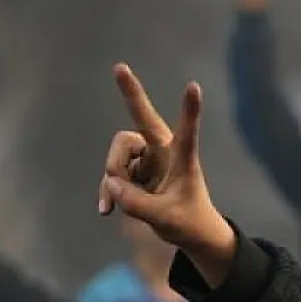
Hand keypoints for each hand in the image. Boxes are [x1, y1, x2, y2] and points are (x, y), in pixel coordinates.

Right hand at [98, 65, 234, 282]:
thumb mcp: (165, 219)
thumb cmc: (188, 223)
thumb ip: (138, 203)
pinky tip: (105, 209)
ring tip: (123, 202)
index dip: (189, 111)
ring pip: (118, 156)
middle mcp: (164, 152)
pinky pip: (111, 175)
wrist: (188, 234)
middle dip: (131, 94)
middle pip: (141, 120)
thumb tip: (112, 184)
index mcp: (183, 159)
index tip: (194, 86)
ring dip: (115, 178)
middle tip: (120, 67)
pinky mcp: (132, 171)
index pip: (188, 132)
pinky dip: (108, 191)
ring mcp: (146, 159)